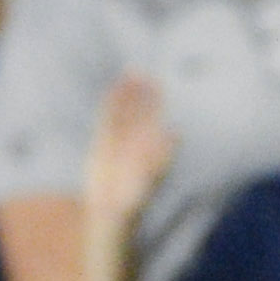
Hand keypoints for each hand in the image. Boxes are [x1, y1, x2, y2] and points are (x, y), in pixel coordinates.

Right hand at [83, 76, 174, 232]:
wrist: (113, 210)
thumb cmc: (137, 196)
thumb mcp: (154, 174)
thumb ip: (164, 152)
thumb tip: (177, 132)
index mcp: (150, 145)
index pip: (153, 116)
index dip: (155, 99)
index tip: (156, 82)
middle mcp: (136, 140)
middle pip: (139, 110)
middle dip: (140, 91)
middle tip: (140, 70)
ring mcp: (119, 141)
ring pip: (123, 112)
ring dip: (125, 94)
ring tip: (128, 74)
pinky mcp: (102, 144)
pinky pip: (106, 120)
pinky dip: (109, 106)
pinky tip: (112, 91)